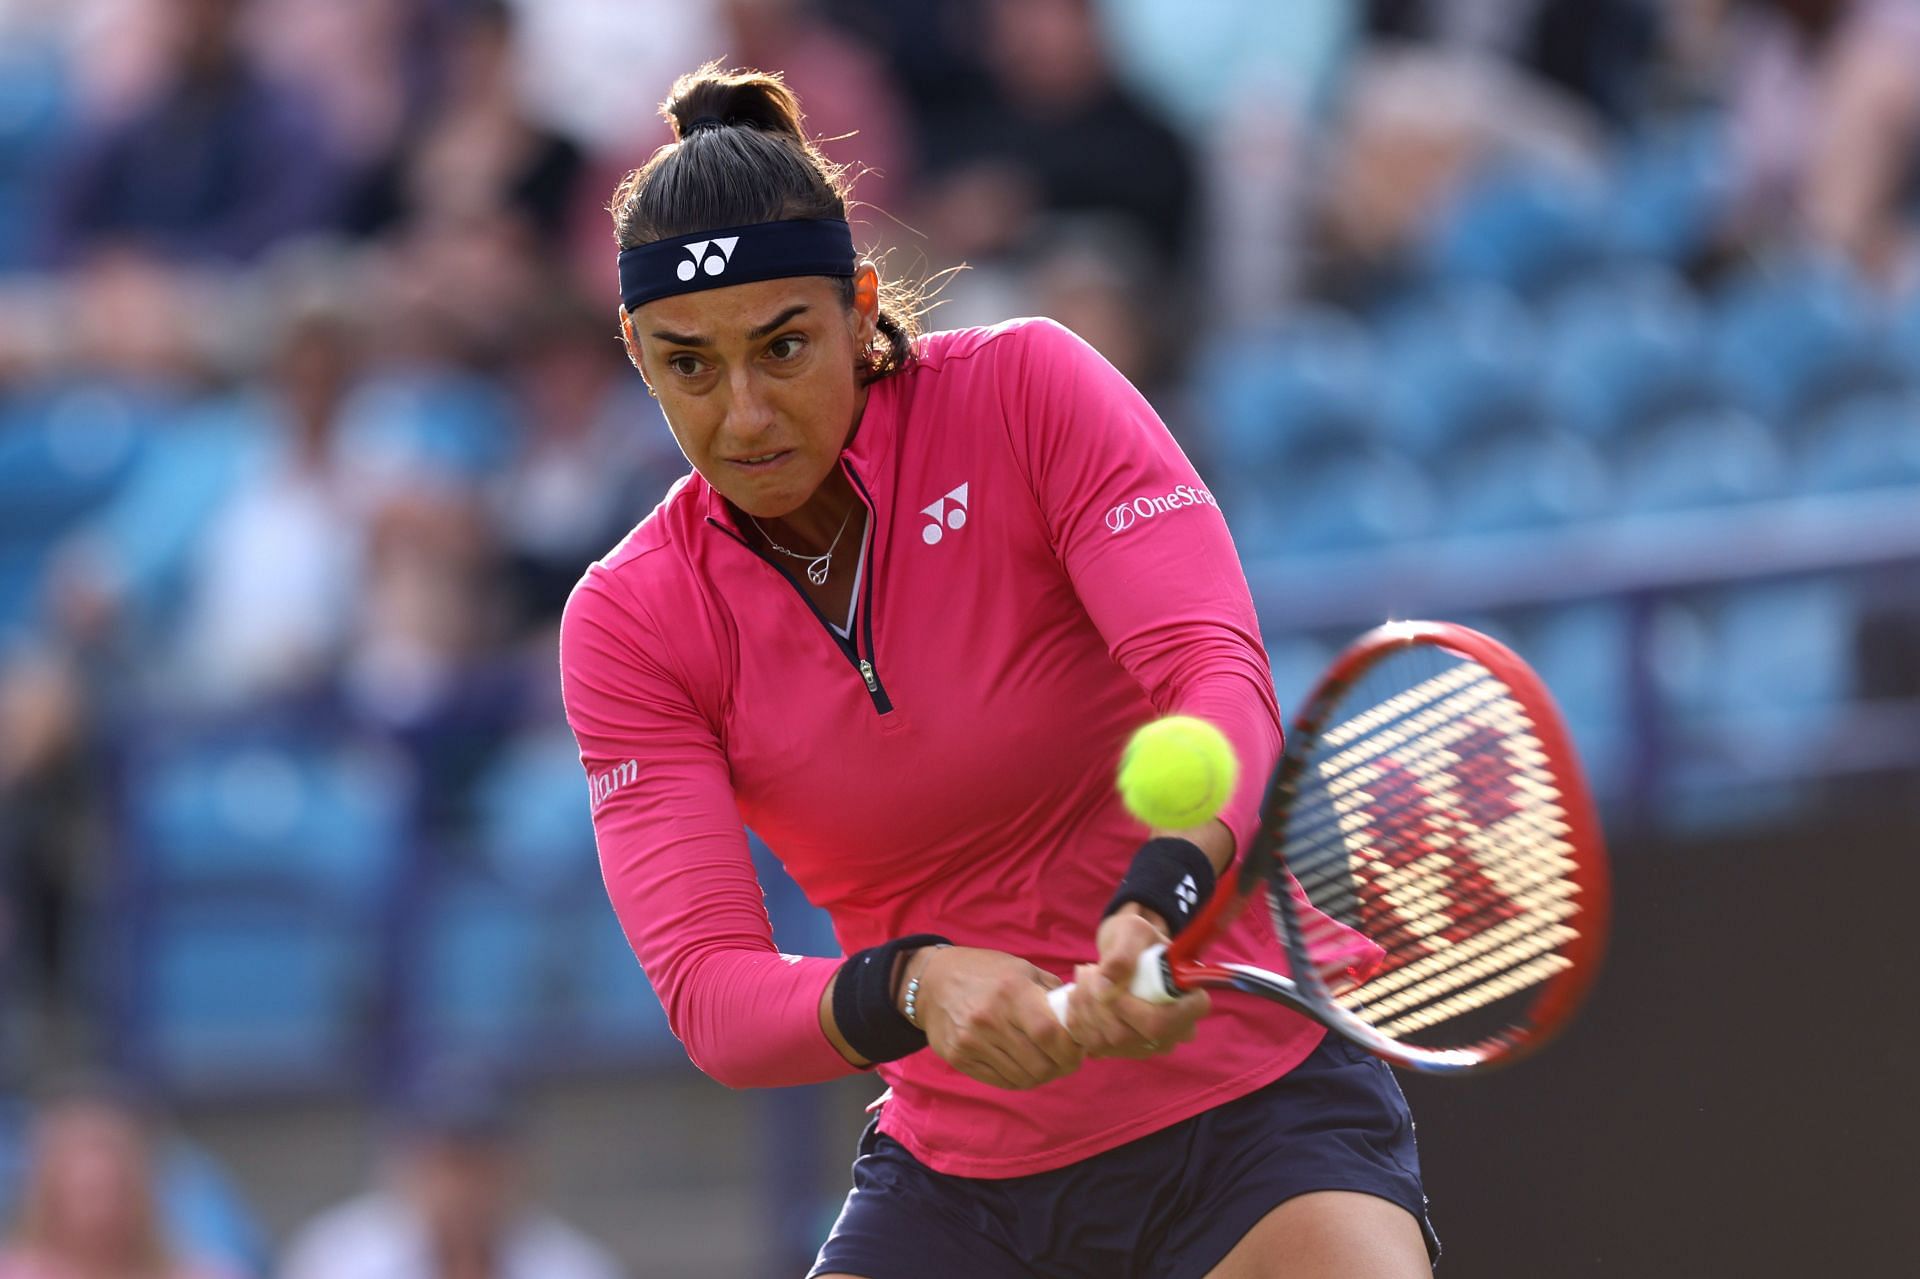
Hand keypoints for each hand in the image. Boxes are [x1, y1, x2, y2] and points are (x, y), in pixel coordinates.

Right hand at [908, 946, 1083, 1089]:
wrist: (932, 981)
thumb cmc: (985, 972)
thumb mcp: (1021, 969)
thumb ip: (1052, 992)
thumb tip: (1081, 1016)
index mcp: (1011, 991)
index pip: (1049, 1034)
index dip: (1071, 1050)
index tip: (1079, 1050)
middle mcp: (989, 1018)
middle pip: (1039, 1063)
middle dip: (1062, 1067)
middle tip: (1067, 1060)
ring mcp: (971, 1041)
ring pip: (1022, 1078)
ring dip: (1042, 1075)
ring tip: (1047, 1063)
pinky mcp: (959, 1058)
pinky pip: (1000, 1081)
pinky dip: (1019, 1079)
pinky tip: (1024, 1066)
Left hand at [1059, 907, 1209, 1058]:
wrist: (1127, 953)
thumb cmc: (1138, 940)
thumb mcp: (1133, 932)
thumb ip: (1123, 955)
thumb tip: (1105, 986)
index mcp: (1191, 1002)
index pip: (1164, 1022)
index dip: (1130, 1008)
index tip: (1107, 981)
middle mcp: (1175, 1032)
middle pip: (1130, 1035)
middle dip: (1098, 1004)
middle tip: (1088, 970)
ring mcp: (1150, 1046)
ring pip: (1109, 1042)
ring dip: (1084, 1008)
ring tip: (1083, 977)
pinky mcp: (1125, 1051)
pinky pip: (1095, 1046)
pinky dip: (1078, 1020)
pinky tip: (1079, 997)